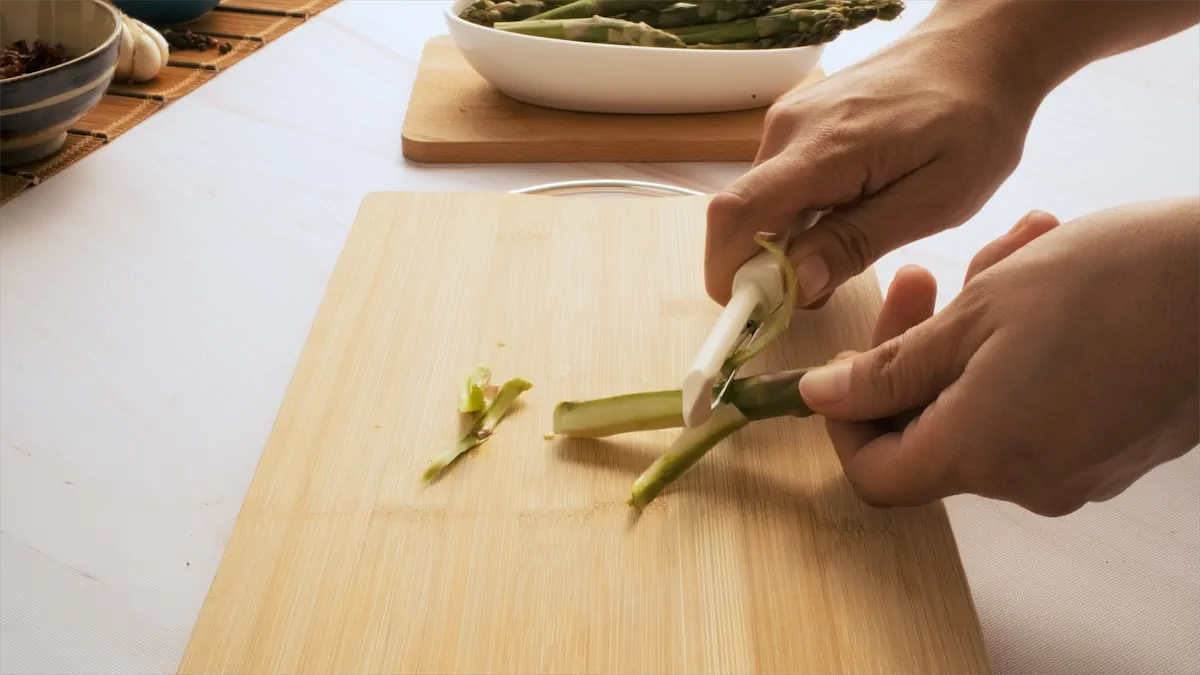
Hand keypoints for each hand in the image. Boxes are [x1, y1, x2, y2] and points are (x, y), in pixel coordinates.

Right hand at [704, 21, 1040, 307]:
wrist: (980, 51)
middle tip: (819, 292)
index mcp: (823, 149)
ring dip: (781, 244)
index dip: (729, 272)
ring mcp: (789, 122)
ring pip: (756, 204)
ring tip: (846, 251)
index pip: (737, 215)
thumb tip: (794, 284)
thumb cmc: (974, 123)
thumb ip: (858, 242)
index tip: (757, 312)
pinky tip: (844, 220)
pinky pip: (775, 184)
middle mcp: (789, 129)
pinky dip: (793, 218)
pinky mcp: (796, 123)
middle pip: (739, 216)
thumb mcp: (934, 200)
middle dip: (761, 268)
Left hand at [799, 200, 1199, 515]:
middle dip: (915, 350)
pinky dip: (1019, 351)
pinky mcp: (1111, 448)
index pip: (875, 473)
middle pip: (928, 432)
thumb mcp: (978, 312)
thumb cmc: (1118, 284)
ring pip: (982, 404)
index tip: (847, 359)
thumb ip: (890, 369)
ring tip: (1006, 258)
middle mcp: (1027, 481)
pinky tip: (1043, 282)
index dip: (846, 420)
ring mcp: (1076, 469)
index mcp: (981, 455)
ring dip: (973, 333)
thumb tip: (824, 397)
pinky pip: (1035, 405)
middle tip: (924, 279)